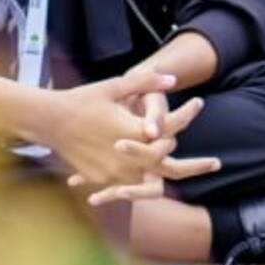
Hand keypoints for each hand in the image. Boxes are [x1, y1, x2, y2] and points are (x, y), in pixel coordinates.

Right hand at [22, 71, 219, 197]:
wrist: (48, 121)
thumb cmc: (82, 100)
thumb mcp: (114, 86)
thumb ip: (144, 82)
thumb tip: (173, 79)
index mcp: (133, 132)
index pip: (171, 132)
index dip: (187, 116)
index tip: (199, 104)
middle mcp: (127, 157)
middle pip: (171, 169)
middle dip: (196, 167)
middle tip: (216, 164)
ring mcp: (114, 172)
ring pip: (151, 182)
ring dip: (166, 174)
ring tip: (187, 169)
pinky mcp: (101, 179)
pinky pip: (128, 186)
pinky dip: (140, 180)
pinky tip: (150, 174)